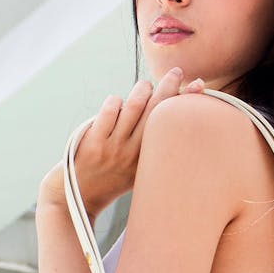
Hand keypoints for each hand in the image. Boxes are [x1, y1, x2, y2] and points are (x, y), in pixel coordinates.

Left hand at [39, 68, 204, 218]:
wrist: (75, 198)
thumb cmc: (109, 182)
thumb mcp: (135, 173)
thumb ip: (150, 151)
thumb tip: (165, 116)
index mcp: (146, 162)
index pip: (170, 128)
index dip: (186, 103)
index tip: (198, 85)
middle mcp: (132, 154)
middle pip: (156, 112)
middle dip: (169, 87)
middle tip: (176, 73)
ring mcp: (112, 148)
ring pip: (132, 108)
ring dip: (142, 91)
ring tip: (145, 86)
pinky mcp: (93, 143)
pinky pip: (108, 113)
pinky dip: (114, 102)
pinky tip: (117, 101)